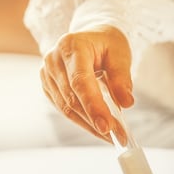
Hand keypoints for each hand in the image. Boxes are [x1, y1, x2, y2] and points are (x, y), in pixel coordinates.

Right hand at [40, 25, 133, 142]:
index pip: (80, 81)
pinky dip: (82, 121)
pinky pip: (63, 109)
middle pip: (72, 97)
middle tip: (117, 136)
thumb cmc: (106, 44)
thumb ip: (122, 78)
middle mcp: (53, 59)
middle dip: (94, 119)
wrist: (90, 37)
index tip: (107, 127)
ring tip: (111, 135)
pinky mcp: (48, 86)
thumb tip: (126, 102)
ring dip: (89, 124)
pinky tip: (97, 127)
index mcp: (71, 46)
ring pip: (66, 108)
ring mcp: (47, 73)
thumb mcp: (120, 54)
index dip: (93, 106)